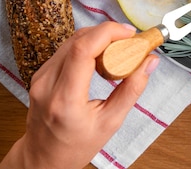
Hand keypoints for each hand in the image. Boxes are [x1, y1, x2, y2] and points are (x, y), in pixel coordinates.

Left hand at [0, 22, 158, 168]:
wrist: (43, 158)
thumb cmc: (74, 146)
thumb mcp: (110, 123)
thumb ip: (132, 90)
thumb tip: (149, 62)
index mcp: (65, 99)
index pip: (82, 50)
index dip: (108, 33)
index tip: (129, 34)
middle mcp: (47, 83)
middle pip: (78, 40)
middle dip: (107, 33)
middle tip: (129, 40)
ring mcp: (40, 76)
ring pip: (72, 40)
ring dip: (98, 37)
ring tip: (118, 48)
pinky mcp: (41, 73)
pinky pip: (66, 48)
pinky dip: (87, 45)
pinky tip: (101, 55)